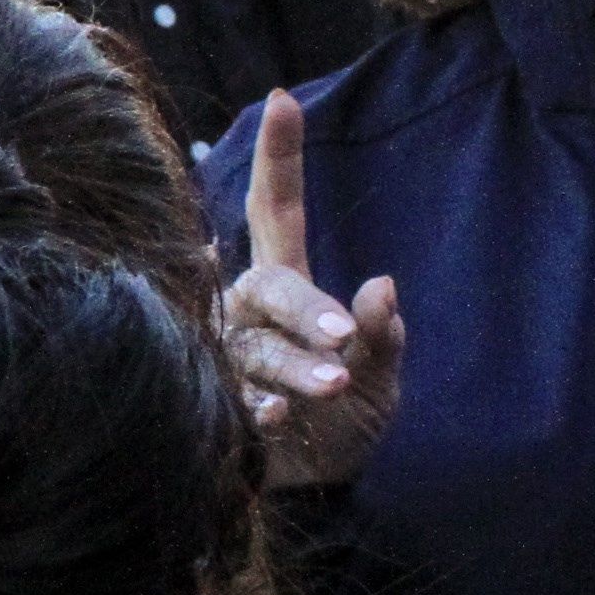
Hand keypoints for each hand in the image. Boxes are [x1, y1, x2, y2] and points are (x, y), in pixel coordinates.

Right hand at [225, 89, 403, 492]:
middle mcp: (248, 313)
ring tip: (332, 389)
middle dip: (304, 308)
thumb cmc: (345, 426)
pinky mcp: (210, 403)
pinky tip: (278, 419)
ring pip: (250, 344)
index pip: (274, 212)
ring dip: (292, 365)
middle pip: (265, 283)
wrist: (315, 496)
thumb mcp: (383, 385)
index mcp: (290, 291)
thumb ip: (384, 339)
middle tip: (343, 338)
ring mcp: (226, 356)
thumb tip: (382, 284)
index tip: (281, 99)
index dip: (279, 158)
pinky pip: (229, 392)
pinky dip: (259, 404)